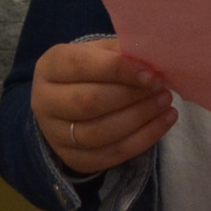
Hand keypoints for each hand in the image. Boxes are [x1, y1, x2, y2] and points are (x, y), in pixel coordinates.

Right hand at [30, 38, 176, 176]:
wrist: (68, 101)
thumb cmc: (91, 69)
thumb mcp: (101, 51)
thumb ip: (122, 52)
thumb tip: (154, 61)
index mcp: (50, 66)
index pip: (82, 66)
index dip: (120, 69)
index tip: (152, 73)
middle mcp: (45, 102)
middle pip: (89, 102)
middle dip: (132, 96)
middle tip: (162, 89)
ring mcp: (55, 135)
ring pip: (99, 133)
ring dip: (139, 119)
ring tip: (166, 104)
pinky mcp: (72, 159)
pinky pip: (109, 155)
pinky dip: (142, 140)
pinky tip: (163, 122)